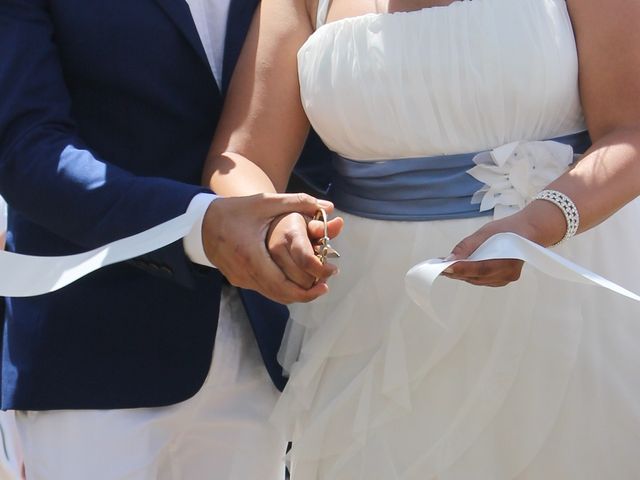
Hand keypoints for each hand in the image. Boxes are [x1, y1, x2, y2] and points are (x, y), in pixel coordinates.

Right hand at [201, 193, 334, 303]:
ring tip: (314, 285)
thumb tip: (328, 207)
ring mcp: (239, 278)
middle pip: (279, 294)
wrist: (202, 221)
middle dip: (304, 294)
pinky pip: (263, 288)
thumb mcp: (266, 202)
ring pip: (271, 294)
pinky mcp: (237, 279)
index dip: (305, 290)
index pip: (282, 284)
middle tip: (323, 287)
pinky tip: (294, 279)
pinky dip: (280, 287)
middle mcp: (244, 272)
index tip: (324, 285)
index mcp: (251, 255)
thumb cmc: (235, 210)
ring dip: (293, 292)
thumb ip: (298, 203)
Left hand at [442, 212, 535, 286]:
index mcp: (508, 260)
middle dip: (456, 272)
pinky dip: (469, 275)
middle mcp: (508, 274)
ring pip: (477, 280)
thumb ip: (467, 246)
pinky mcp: (502, 281)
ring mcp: (506, 279)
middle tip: (437, 267)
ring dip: (461, 274)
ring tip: (445, 267)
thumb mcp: (486, 232)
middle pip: (476, 276)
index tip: (444, 267)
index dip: (461, 268)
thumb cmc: (507, 229)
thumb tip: (449, 259)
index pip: (480, 268)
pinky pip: (481, 280)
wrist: (528, 232)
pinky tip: (459, 268)